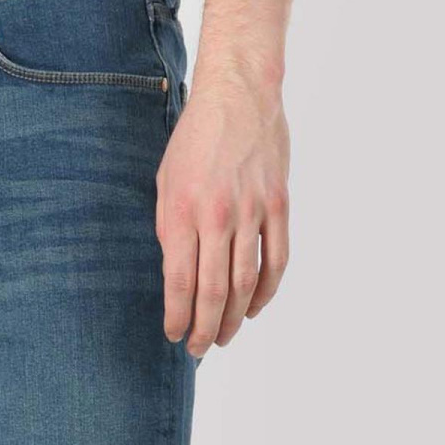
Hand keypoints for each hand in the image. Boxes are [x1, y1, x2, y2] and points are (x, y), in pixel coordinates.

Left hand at [155, 67, 289, 354]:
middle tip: (199, 350)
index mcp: (182, 209)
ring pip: (245, 282)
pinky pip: (276, 260)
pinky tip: (254, 308)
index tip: (174, 335)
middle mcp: (217, 214)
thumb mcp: (166, 181)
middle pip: (213, 290)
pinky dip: (266, 291)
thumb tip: (176, 275)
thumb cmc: (195, 139)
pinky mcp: (279, 205)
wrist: (238, 95)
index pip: (180, 280)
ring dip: (235, 318)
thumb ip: (170, 228)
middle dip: (205, 328)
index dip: (177, 315)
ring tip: (224, 337)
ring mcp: (252, 211)